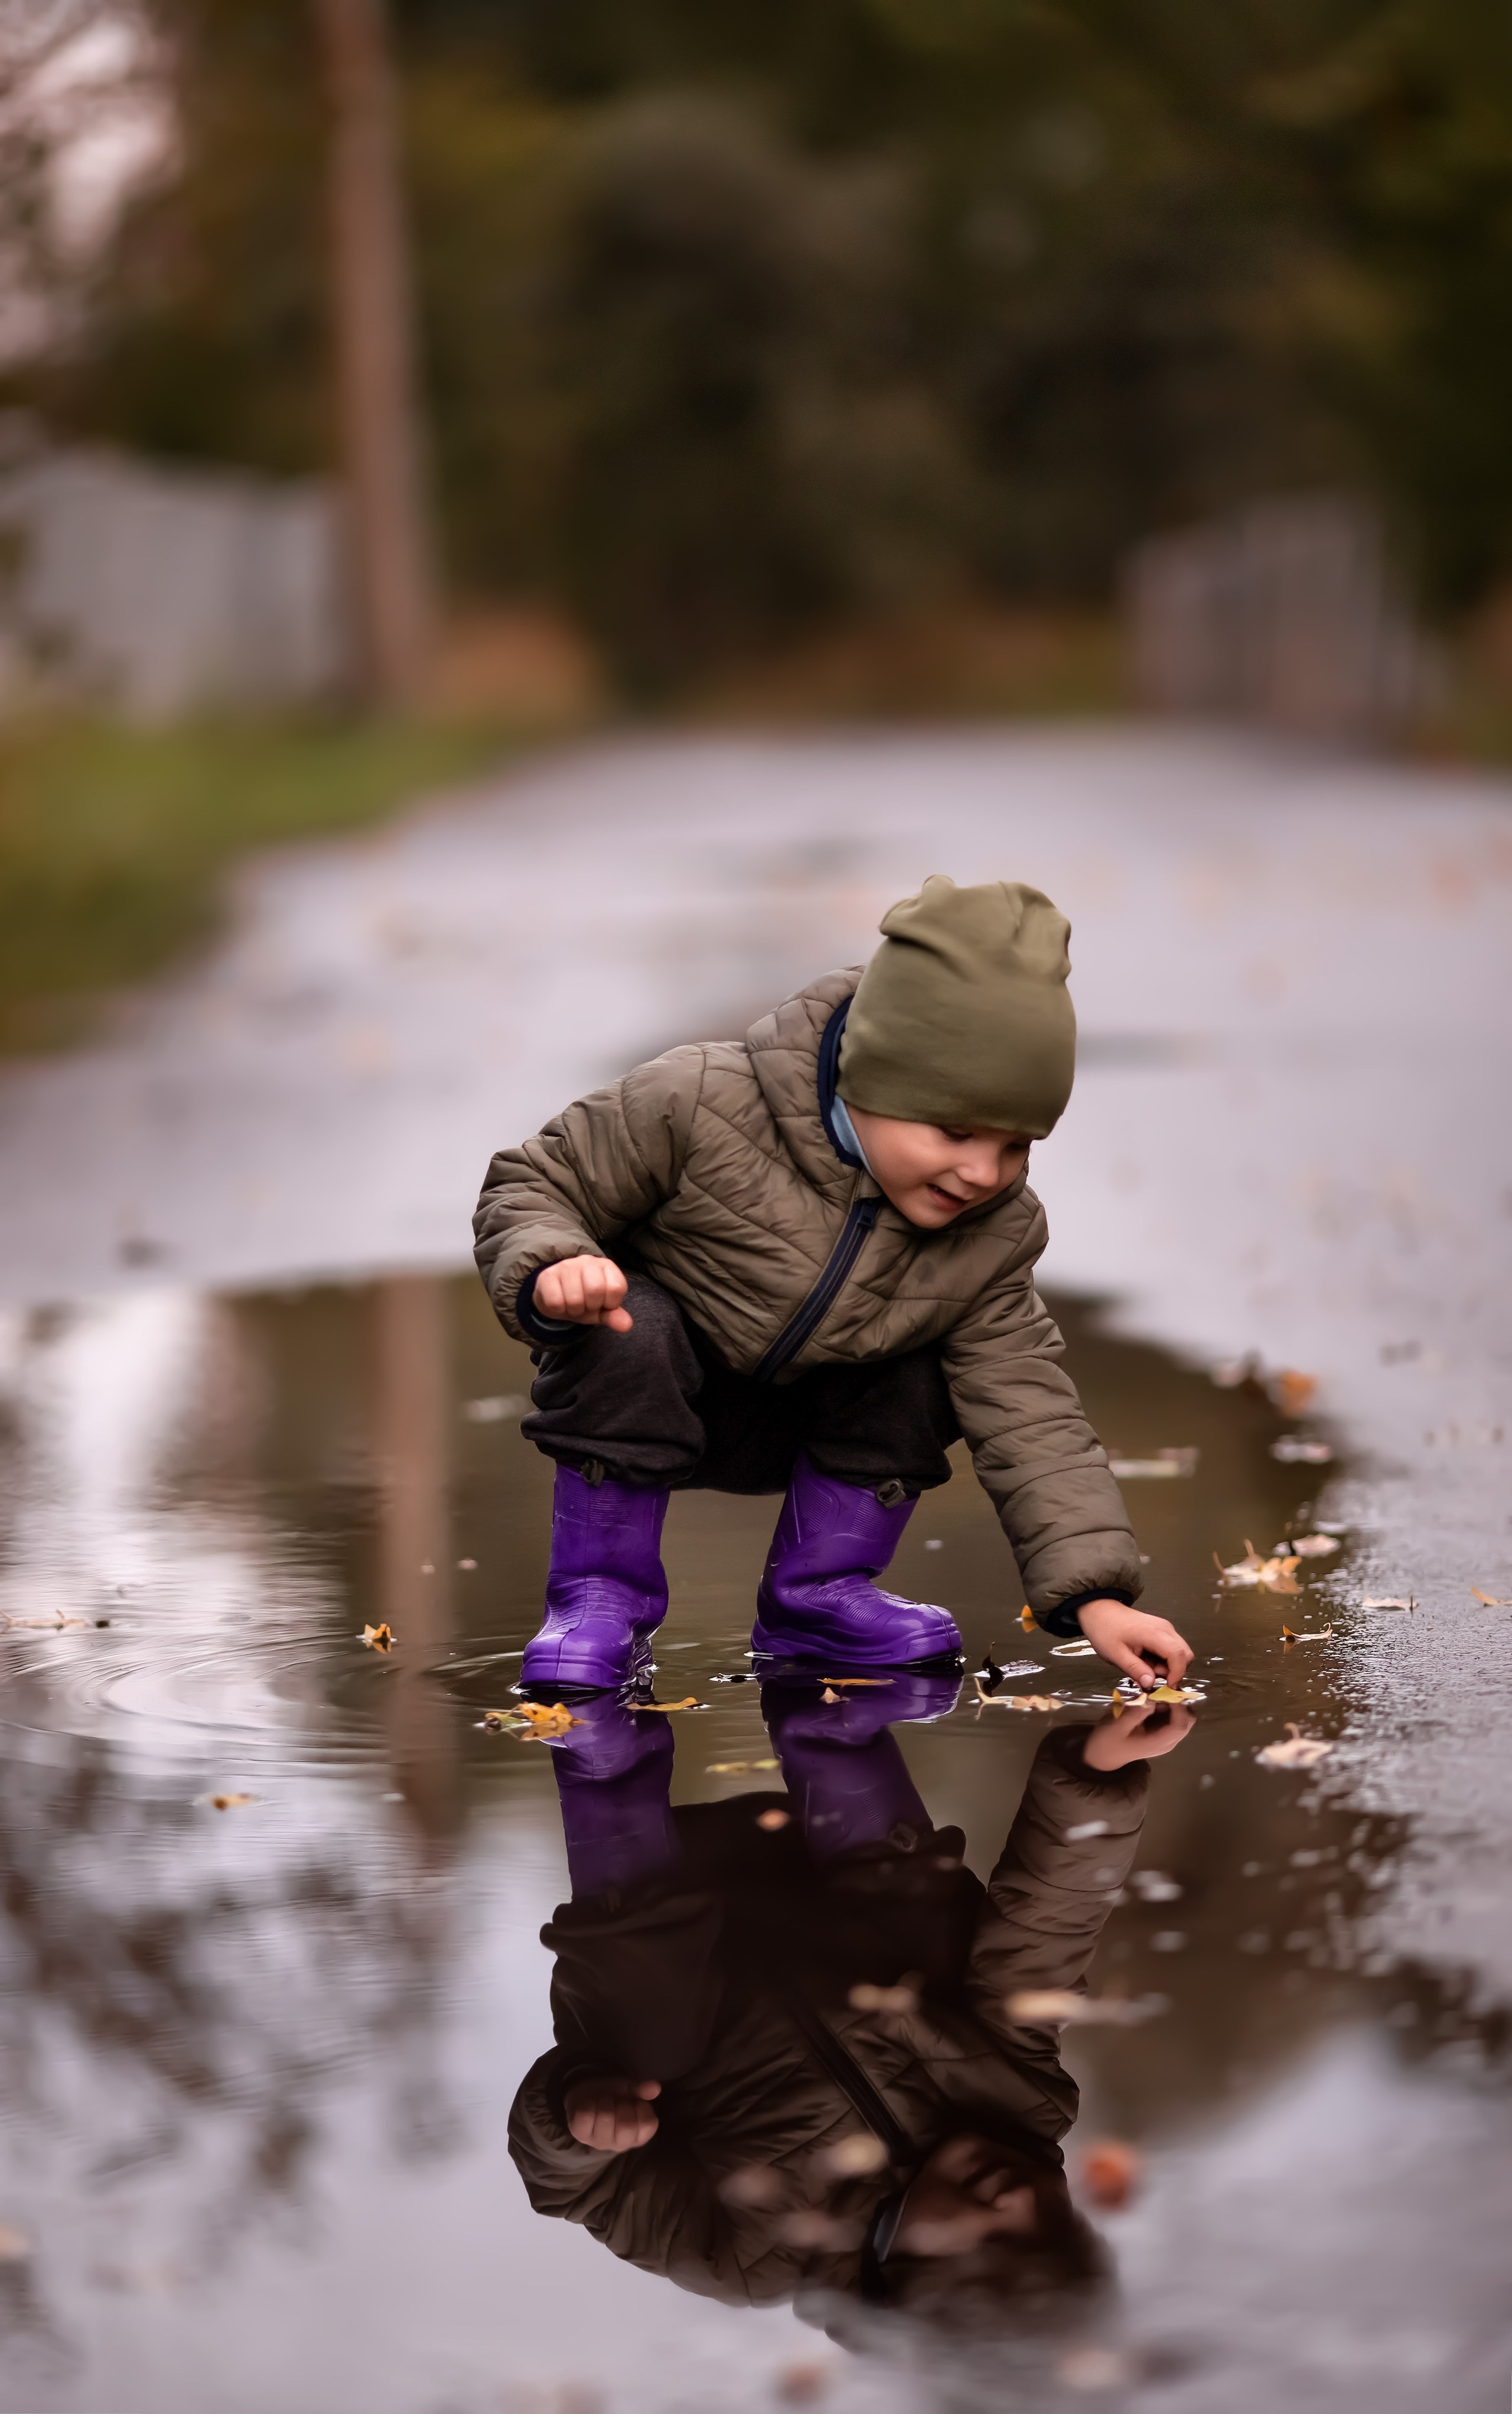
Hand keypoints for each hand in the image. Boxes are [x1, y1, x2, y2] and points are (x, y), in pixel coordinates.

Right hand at [534, 1255, 632, 1331]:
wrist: (555, 1295)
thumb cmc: (584, 1300)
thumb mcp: (602, 1310)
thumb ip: (614, 1316)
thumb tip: (627, 1326)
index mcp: (606, 1267)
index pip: (616, 1287)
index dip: (610, 1303)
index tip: (602, 1303)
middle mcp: (588, 1261)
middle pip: (595, 1290)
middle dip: (590, 1306)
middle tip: (586, 1305)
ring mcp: (567, 1266)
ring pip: (574, 1298)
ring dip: (574, 1310)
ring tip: (573, 1305)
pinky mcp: (548, 1275)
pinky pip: (556, 1302)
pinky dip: (559, 1310)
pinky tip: (560, 1303)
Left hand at [563, 2073, 660, 2149]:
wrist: (586, 2095)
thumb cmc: (613, 2097)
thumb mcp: (629, 2091)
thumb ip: (642, 2090)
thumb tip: (656, 2088)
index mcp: (637, 2135)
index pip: (648, 2125)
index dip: (643, 2107)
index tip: (635, 2102)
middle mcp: (620, 2144)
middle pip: (627, 2126)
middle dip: (622, 2106)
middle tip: (617, 2103)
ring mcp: (599, 2142)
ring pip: (605, 2118)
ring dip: (605, 2102)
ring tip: (603, 2102)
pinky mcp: (581, 2135)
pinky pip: (586, 2116)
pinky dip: (588, 2105)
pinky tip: (590, 2106)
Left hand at [1075, 1599, 1191, 1689]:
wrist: (1100, 1611)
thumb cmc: (1105, 1630)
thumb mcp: (1116, 1655)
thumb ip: (1135, 1670)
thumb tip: (1151, 1683)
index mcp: (1154, 1633)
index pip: (1179, 1655)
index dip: (1177, 1674)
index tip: (1166, 1686)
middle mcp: (1165, 1629)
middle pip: (1185, 1654)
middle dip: (1172, 1670)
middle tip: (1150, 1674)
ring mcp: (1164, 1628)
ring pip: (1179, 1653)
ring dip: (1166, 1665)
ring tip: (1143, 1665)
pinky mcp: (1161, 1631)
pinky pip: (1171, 1649)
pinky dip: (1162, 1659)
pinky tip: (1144, 1658)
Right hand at [1081, 1696, 1195, 1771]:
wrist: (1100, 1756)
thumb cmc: (1108, 1742)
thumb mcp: (1118, 1725)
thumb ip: (1136, 1712)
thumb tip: (1152, 1699)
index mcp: (1159, 1742)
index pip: (1181, 1724)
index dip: (1178, 1706)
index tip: (1165, 1690)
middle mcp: (1167, 1741)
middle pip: (1187, 1720)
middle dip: (1177, 1702)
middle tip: (1159, 1689)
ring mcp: (1164, 1737)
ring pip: (1181, 1716)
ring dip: (1170, 1702)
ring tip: (1152, 1692)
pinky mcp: (1160, 1731)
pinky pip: (1170, 1716)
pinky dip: (1164, 1705)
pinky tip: (1149, 1699)